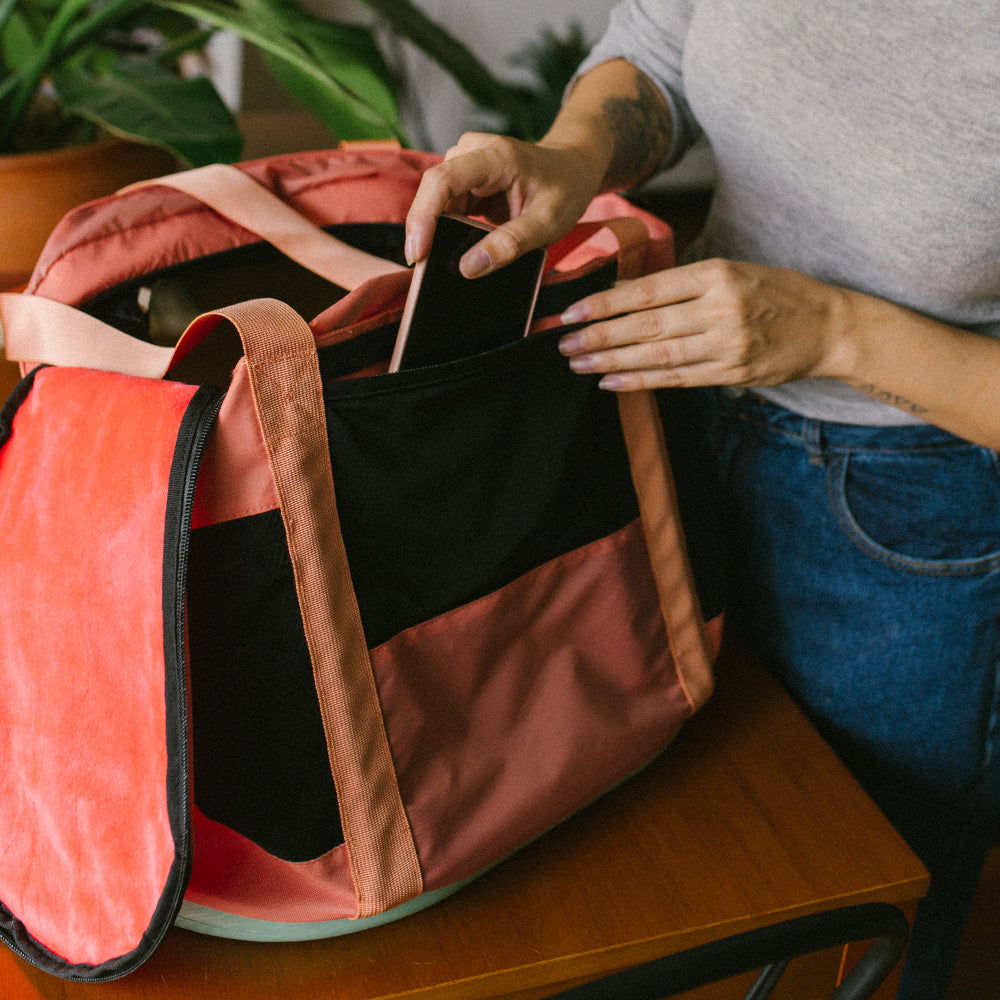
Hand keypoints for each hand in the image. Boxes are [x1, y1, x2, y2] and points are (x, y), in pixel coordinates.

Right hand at [405, 132, 603, 276]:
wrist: (574, 167)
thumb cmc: (566, 190)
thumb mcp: (548, 224)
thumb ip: (510, 245)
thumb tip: (468, 268)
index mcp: (496, 156)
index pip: (444, 180)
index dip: (423, 216)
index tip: (417, 252)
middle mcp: (474, 152)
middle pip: (434, 191)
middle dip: (424, 230)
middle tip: (422, 268)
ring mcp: (467, 163)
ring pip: (437, 201)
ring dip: (437, 232)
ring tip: (441, 262)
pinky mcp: (466, 179)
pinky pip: (447, 206)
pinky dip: (447, 230)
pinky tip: (454, 249)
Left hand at [557, 258, 853, 390]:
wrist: (830, 326)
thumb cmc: (776, 292)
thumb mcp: (733, 271)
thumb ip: (683, 283)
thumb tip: (626, 293)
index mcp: (717, 275)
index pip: (648, 290)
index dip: (606, 303)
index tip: (573, 311)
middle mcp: (720, 309)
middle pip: (646, 325)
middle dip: (600, 335)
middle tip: (564, 342)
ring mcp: (727, 345)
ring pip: (658, 355)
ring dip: (612, 361)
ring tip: (579, 363)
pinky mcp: (732, 373)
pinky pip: (677, 379)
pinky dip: (641, 381)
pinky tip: (611, 382)